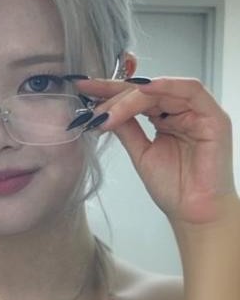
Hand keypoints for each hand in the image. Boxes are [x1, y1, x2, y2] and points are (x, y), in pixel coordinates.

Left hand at [77, 76, 235, 224]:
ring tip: (109, 110)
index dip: (110, 90)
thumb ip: (127, 128)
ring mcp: (200, 112)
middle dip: (116, 94)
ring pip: (163, 88)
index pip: (137, 96)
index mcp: (168, 117)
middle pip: (148, 89)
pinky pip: (191, 90)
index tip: (84, 89)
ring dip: (133, 96)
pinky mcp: (214, 117)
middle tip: (93, 104)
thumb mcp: (141, 153)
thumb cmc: (174, 188)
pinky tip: (144, 90)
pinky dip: (167, 86)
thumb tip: (103, 110)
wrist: (193, 213)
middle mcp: (184, 111)